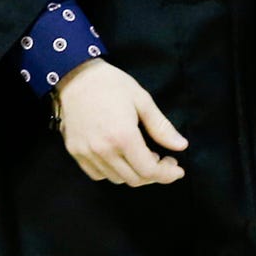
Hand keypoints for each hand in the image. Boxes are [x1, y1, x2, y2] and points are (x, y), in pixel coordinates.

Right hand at [54, 58, 187, 184]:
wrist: (74, 76)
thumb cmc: (111, 84)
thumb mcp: (141, 100)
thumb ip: (161, 127)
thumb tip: (181, 146)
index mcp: (123, 136)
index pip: (149, 171)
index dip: (167, 174)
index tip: (177, 169)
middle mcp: (103, 150)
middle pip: (134, 179)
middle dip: (154, 175)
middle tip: (162, 160)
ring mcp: (86, 152)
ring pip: (117, 179)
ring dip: (133, 173)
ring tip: (140, 156)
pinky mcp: (75, 151)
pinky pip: (97, 174)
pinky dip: (112, 172)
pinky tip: (119, 157)